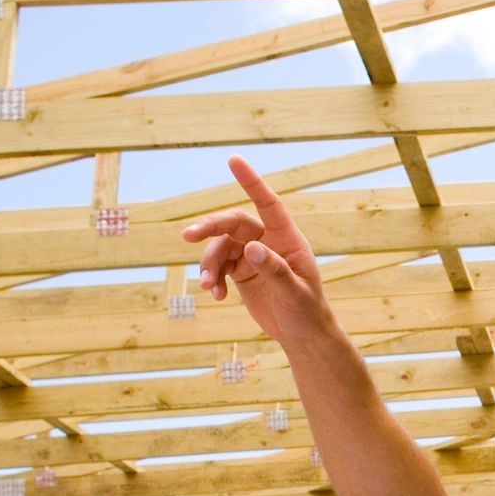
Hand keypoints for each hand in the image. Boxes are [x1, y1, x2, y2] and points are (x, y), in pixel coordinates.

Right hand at [180, 155, 326, 343]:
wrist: (303, 334)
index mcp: (287, 239)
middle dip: (210, 227)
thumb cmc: (307, 311)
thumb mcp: (295, 293)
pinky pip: (219, 266)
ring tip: (208, 286)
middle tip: (187, 234)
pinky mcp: (241, 271)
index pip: (268, 204)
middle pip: (233, 223)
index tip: (233, 160)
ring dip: (209, 264)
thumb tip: (250, 248)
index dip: (251, 182)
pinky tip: (216, 295)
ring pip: (220, 247)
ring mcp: (252, 255)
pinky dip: (213, 279)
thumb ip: (275, 270)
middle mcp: (268, 241)